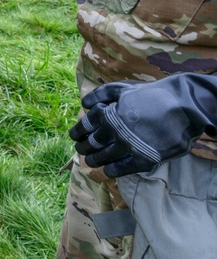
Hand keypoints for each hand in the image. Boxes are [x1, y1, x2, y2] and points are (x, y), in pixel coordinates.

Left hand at [69, 75, 216, 177]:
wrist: (183, 106)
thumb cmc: (150, 95)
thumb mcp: (121, 88)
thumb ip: (100, 94)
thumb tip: (84, 105)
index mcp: (107, 114)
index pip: (85, 126)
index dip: (77, 132)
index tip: (74, 136)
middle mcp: (114, 132)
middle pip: (91, 144)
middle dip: (83, 147)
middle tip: (80, 149)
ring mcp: (129, 147)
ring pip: (103, 157)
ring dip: (93, 160)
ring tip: (90, 160)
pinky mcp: (144, 159)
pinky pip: (121, 169)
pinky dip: (111, 170)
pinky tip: (107, 169)